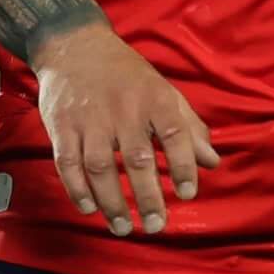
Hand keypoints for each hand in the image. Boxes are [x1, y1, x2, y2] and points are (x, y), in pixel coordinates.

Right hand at [32, 21, 218, 235]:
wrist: (75, 46)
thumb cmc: (127, 75)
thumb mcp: (164, 92)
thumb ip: (189, 127)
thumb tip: (212, 162)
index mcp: (154, 98)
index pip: (174, 134)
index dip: (183, 165)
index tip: (187, 194)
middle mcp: (123, 109)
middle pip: (137, 158)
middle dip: (148, 196)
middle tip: (156, 225)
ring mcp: (89, 119)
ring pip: (100, 167)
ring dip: (112, 202)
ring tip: (123, 227)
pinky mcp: (61, 126)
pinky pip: (67, 163)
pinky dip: (77, 190)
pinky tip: (90, 208)